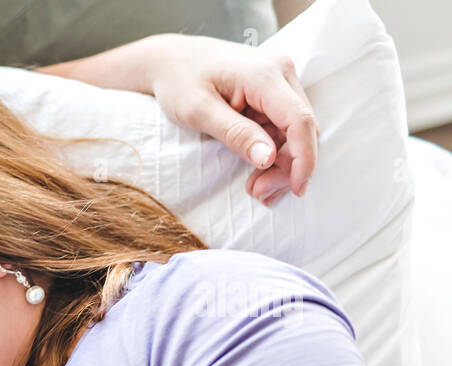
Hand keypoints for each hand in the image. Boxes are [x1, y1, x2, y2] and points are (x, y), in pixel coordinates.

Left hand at [145, 34, 319, 204]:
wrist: (172, 61)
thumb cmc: (180, 81)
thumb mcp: (199, 112)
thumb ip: (235, 133)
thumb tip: (268, 158)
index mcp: (265, 75)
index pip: (299, 120)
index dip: (303, 158)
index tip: (296, 188)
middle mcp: (281, 73)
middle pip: (302, 129)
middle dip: (287, 167)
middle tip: (258, 194)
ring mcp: (280, 83)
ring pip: (296, 133)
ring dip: (281, 165)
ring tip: (255, 190)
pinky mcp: (273, 94)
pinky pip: (283, 129)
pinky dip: (274, 154)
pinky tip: (258, 175)